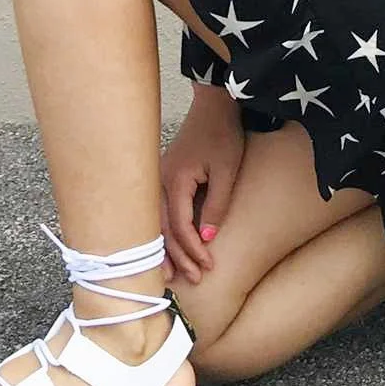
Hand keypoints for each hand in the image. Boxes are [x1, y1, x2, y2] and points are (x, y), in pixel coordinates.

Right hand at [160, 87, 243, 283]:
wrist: (213, 106)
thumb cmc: (223, 135)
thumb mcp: (227, 170)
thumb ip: (217, 204)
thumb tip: (207, 239)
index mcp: (176, 180)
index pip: (181, 226)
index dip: (194, 250)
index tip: (209, 266)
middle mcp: (160, 182)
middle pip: (163, 229)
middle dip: (177, 257)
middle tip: (193, 280)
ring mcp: (157, 180)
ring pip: (157, 223)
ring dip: (165, 250)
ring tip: (172, 275)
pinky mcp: (163, 179)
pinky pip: (159, 213)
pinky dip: (162, 234)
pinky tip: (166, 250)